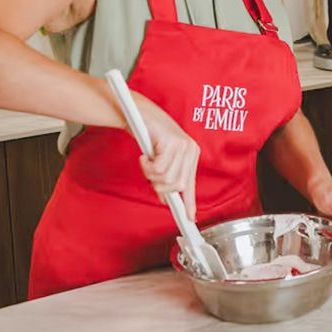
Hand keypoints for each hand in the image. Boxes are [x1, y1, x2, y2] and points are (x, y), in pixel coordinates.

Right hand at [132, 93, 200, 220]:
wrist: (140, 114)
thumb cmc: (149, 136)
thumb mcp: (160, 160)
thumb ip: (166, 177)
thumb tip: (166, 199)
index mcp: (191, 155)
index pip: (191, 183)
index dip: (190, 202)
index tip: (190, 218)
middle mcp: (191, 150)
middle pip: (177, 185)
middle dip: (159, 186)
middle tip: (150, 173)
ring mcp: (183, 145)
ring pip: (167, 178)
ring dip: (151, 175)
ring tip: (147, 162)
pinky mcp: (172, 142)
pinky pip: (159, 168)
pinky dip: (147, 166)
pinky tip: (145, 156)